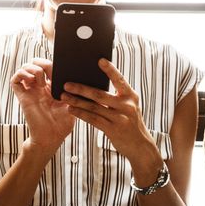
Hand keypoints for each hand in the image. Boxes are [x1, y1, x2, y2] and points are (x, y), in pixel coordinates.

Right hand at [10, 58, 74, 154]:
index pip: (48, 66)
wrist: (51, 138)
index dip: (51, 63)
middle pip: (35, 63)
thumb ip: (73, 91)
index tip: (60, 67)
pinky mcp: (22, 96)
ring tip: (42, 81)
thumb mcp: (73, 103)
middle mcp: (39, 87)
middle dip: (42, 62)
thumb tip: (76, 77)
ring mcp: (30, 91)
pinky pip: (15, 79)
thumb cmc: (62, 124)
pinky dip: (22, 74)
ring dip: (33, 69)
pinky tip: (31, 81)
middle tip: (49, 71)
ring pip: (24, 68)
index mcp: (51, 87)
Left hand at [61, 59, 162, 180]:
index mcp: (131, 96)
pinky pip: (93, 119)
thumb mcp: (129, 106)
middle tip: (66, 84)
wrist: (140, 145)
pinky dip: (80, 114)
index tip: (100, 60)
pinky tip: (71, 109)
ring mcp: (120, 118)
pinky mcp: (113, 130)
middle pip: (100, 94)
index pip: (119, 80)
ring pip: (94, 107)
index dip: (110, 70)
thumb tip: (93, 83)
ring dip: (77, 101)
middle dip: (81, 88)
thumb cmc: (130, 121)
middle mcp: (126, 105)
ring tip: (64, 96)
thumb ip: (116, 95)